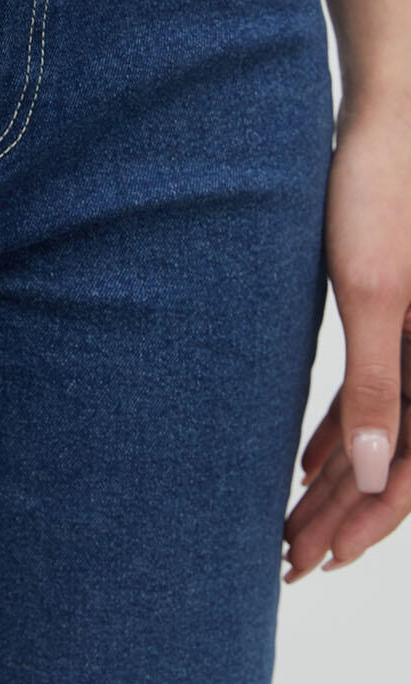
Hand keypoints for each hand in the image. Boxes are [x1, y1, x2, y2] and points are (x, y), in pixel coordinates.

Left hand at [283, 92, 410, 582]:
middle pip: (395, 462)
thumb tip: (370, 474)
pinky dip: (339, 432)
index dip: (368, 525)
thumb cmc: (382, 194)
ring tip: (287, 526)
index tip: (319, 561)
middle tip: (287, 562)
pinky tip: (301, 463)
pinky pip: (375, 393)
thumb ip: (378, 384)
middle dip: (342, 517)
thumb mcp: (374, 292)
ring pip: (381, 432)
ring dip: (336, 482)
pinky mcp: (396, 316)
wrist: (390, 121)